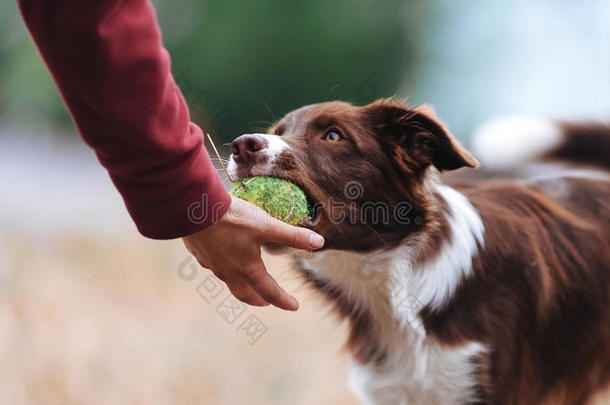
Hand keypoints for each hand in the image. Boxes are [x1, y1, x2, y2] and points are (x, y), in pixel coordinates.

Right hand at [182, 196, 324, 310]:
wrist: (192, 209)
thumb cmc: (232, 218)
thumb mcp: (267, 225)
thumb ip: (292, 235)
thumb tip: (319, 242)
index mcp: (247, 269)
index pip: (270, 291)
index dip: (284, 300)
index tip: (294, 306)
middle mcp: (229, 272)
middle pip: (245, 294)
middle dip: (259, 299)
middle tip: (268, 302)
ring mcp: (212, 265)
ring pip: (229, 282)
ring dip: (242, 285)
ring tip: (247, 280)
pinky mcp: (200, 254)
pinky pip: (216, 268)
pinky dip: (226, 269)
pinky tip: (225, 258)